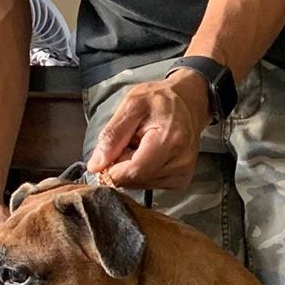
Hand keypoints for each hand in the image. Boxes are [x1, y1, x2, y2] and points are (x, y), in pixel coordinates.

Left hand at [86, 72, 209, 190]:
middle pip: (136, 179)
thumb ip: (112, 135)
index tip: (103, 159)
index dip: (112, 170)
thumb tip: (96, 165)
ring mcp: (182, 175)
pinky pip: (150, 184)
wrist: (188, 103)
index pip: (134, 171)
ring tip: (138, 147)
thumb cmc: (159, 100)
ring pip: (141, 184)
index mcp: (168, 141)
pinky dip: (142, 172)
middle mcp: (180, 163)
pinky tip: (147, 155)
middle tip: (125, 144)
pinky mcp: (181, 181)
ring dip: (131, 169)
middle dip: (121, 167)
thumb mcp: (131, 106)